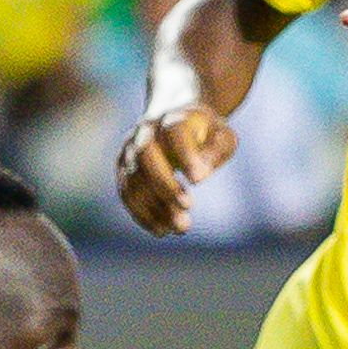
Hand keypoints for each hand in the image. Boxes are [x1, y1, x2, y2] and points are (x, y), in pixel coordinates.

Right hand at [115, 104, 231, 235]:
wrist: (176, 124)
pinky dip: (142, 214)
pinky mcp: (124, 169)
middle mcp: (146, 131)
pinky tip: (162, 230)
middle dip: (164, 184)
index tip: (199, 180)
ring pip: (134, 178)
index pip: (174, 132)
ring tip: (181, 228)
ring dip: (154, 206)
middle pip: (146, 154)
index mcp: (174, 118)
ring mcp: (131, 150)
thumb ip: (215, 151)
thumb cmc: (206, 135)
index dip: (185, 155)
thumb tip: (199, 176)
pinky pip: (127, 193)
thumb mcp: (223, 138)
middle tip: (188, 207)